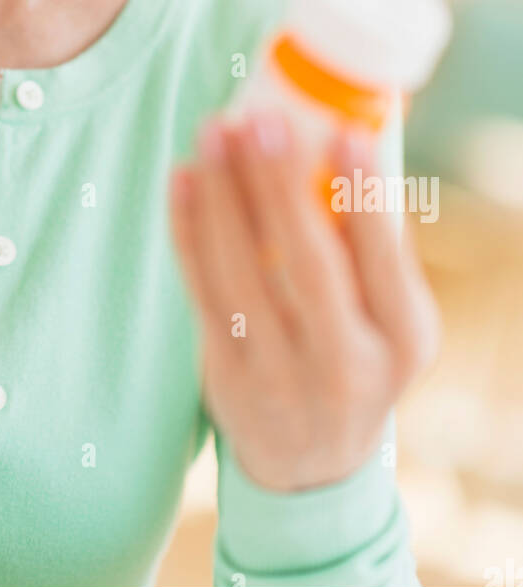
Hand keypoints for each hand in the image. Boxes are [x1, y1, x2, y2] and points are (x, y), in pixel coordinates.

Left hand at [169, 111, 440, 491]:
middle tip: (260, 119)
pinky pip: (202, 290)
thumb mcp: (392, 321)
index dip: (363, 195)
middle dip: (280, 185)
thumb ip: (376, 250)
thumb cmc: (357, 359)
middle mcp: (346, 364)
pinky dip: (189, 229)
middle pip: (309, 264)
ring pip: (242, 272)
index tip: (343, 130)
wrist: (311, 468)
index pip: (384, 260)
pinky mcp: (226, 375)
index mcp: (402, 339)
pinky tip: (184, 178)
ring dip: (224, 193)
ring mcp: (281, 375)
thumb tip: (343, 142)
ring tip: (215, 130)